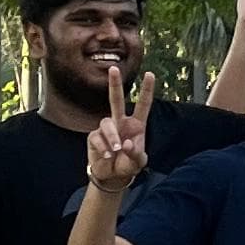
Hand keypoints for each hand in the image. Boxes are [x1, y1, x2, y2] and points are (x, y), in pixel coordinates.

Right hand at [85, 63, 153, 190]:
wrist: (112, 176)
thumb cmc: (129, 165)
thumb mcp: (138, 162)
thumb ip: (135, 153)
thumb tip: (125, 143)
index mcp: (136, 125)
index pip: (143, 105)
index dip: (146, 90)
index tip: (150, 74)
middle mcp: (121, 122)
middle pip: (116, 100)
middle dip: (115, 84)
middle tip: (113, 69)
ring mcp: (106, 129)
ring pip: (106, 123)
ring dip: (112, 137)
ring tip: (116, 151)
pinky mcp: (94, 137)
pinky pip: (97, 138)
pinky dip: (103, 148)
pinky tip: (107, 156)